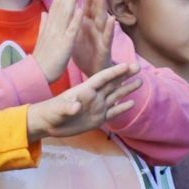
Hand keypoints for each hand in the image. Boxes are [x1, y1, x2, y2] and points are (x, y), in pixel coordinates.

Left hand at [26, 62, 140, 140]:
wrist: (48, 123)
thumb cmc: (50, 112)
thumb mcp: (58, 109)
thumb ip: (68, 107)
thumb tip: (76, 107)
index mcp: (85, 90)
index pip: (102, 78)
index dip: (114, 71)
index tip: (127, 65)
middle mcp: (94, 96)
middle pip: (112, 83)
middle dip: (125, 75)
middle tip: (138, 67)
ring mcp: (97, 107)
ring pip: (116, 96)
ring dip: (127, 89)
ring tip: (140, 82)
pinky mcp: (97, 119)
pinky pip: (113, 112)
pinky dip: (122, 108)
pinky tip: (132, 103)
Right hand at [32, 0, 82, 82]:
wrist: (38, 73)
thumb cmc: (42, 58)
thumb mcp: (42, 38)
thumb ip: (43, 24)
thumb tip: (43, 13)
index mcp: (49, 25)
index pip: (56, 5)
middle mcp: (53, 26)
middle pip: (60, 5)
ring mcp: (59, 34)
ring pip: (65, 13)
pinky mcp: (65, 43)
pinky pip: (71, 29)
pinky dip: (75, 18)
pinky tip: (80, 8)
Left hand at [71, 0, 114, 76]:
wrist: (91, 72)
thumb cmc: (85, 53)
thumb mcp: (75, 34)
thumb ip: (72, 20)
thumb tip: (67, 6)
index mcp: (86, 24)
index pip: (86, 5)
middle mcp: (95, 27)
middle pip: (95, 8)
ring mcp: (101, 36)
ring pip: (102, 19)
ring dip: (103, 6)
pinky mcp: (105, 48)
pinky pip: (107, 37)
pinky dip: (110, 28)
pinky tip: (113, 19)